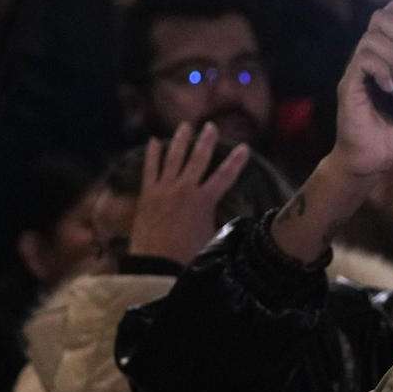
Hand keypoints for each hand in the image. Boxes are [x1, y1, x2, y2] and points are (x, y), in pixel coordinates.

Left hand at [127, 124, 251, 263]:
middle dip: (207, 141)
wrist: (157, 265)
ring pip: (174, 158)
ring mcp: (164, 189)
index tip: (245, 147)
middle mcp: (185, 189)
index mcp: (204, 200)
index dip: (236, 161)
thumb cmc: (188, 255)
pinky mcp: (147, 194)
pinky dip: (152, 154)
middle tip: (211, 126)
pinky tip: (154, 141)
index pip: (225, 176)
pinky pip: (150, 168)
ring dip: (181, 140)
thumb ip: (219, 221)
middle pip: (198, 159)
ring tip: (186, 126)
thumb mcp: (212, 237)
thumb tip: (232, 218)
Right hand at [331, 0, 392, 179]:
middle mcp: (372, 59)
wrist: (374, 161)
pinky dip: (381, 69)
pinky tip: (391, 87)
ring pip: (370, 39)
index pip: (389, 19)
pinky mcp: (349, 85)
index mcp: (390, 58)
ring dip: (392, 52)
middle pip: (378, 19)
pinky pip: (362, 61)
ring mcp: (359, 71)